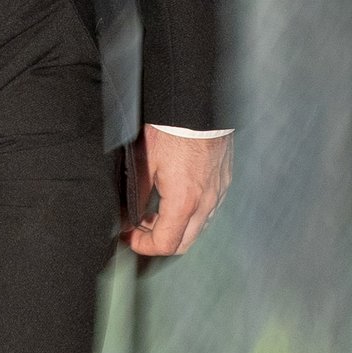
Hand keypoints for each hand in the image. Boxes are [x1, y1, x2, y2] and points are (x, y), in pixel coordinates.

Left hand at [122, 125, 230, 258]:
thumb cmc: (170, 130)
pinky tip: (175, 199)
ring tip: (154, 213)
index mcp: (184, 202)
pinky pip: (208, 210)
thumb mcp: (144, 163)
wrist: (197, 107)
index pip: (166, 244)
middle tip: (139, 230)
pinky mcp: (224, 181)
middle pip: (184, 243)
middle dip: (159, 242)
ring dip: (176, 228)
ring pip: (198, 228)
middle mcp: (206, 203)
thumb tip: (127, 217)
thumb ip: (136, 196)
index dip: (143, 246)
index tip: (130, 236)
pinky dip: (190, 214)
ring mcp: (219, 193)